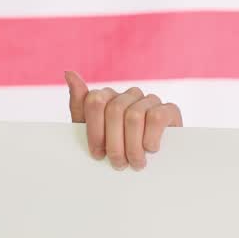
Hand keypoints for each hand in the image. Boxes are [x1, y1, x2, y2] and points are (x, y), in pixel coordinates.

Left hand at [64, 69, 182, 170]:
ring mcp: (149, 99)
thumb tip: (69, 72)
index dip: (95, 131)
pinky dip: (150, 137)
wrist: (151, 165)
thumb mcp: (92, 134)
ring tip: (135, 163)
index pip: (94, 102)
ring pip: (133, 116)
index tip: (97, 154)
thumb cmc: (116, 149)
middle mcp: (128, 94)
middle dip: (114, 144)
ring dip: (133, 146)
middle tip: (118, 164)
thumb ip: (79, 105)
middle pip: (114, 110)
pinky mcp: (170, 109)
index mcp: (107, 97)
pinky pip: (156, 117)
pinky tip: (151, 149)